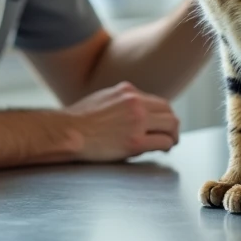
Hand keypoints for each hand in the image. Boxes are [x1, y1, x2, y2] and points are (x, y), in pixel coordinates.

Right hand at [63, 81, 179, 161]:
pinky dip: (167, 146)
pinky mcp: (136, 141)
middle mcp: (135, 102)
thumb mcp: (102, 99)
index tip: (161, 123)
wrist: (67, 132)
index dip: (162, 114)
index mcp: (127, 90)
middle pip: (168, 110)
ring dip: (173, 135)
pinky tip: (162, 150)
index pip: (156, 101)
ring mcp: (137, 121)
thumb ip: (121, 102)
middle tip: (170, 135)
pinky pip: (163, 142)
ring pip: (171, 124)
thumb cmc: (78, 120)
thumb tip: (134, 112)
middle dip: (171, 124)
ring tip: (169, 143)